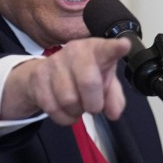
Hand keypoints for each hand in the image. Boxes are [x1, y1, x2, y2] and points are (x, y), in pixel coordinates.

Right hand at [1, 37, 131, 125]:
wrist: (45, 75)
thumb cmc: (82, 76)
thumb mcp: (104, 85)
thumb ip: (114, 98)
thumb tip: (113, 113)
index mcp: (96, 50)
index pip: (107, 49)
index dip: (115, 48)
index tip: (124, 45)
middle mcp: (75, 51)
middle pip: (88, 82)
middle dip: (93, 104)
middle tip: (93, 107)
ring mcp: (54, 62)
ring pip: (69, 100)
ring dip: (76, 111)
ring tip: (77, 105)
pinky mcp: (38, 77)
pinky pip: (53, 108)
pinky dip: (63, 117)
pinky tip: (65, 110)